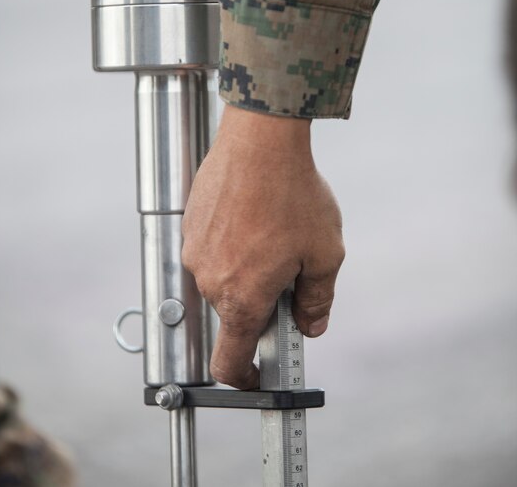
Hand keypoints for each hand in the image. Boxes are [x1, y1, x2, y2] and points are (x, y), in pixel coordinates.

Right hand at [182, 104, 344, 388]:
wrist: (260, 139)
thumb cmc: (293, 194)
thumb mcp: (324, 253)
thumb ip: (317, 300)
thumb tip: (311, 324)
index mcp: (243, 297)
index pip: (229, 361)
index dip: (244, 376)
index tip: (258, 372)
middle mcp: (211, 279)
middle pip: (233, 313)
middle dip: (260, 303)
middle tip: (290, 272)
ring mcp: (196, 250)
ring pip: (222, 278)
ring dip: (246, 270)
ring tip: (274, 232)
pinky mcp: (191, 224)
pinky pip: (212, 248)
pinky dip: (232, 243)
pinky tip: (256, 214)